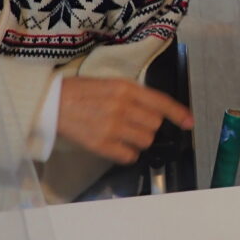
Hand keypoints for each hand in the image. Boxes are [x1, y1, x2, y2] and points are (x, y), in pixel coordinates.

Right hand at [56, 76, 193, 162]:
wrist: (51, 103)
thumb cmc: (79, 92)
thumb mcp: (110, 83)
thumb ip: (133, 95)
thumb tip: (154, 109)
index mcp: (126, 88)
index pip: (161, 102)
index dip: (178, 114)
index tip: (189, 122)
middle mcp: (123, 106)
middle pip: (155, 125)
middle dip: (149, 126)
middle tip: (135, 124)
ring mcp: (113, 126)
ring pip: (145, 141)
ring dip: (140, 140)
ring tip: (125, 134)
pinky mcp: (102, 143)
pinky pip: (129, 155)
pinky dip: (127, 153)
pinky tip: (118, 146)